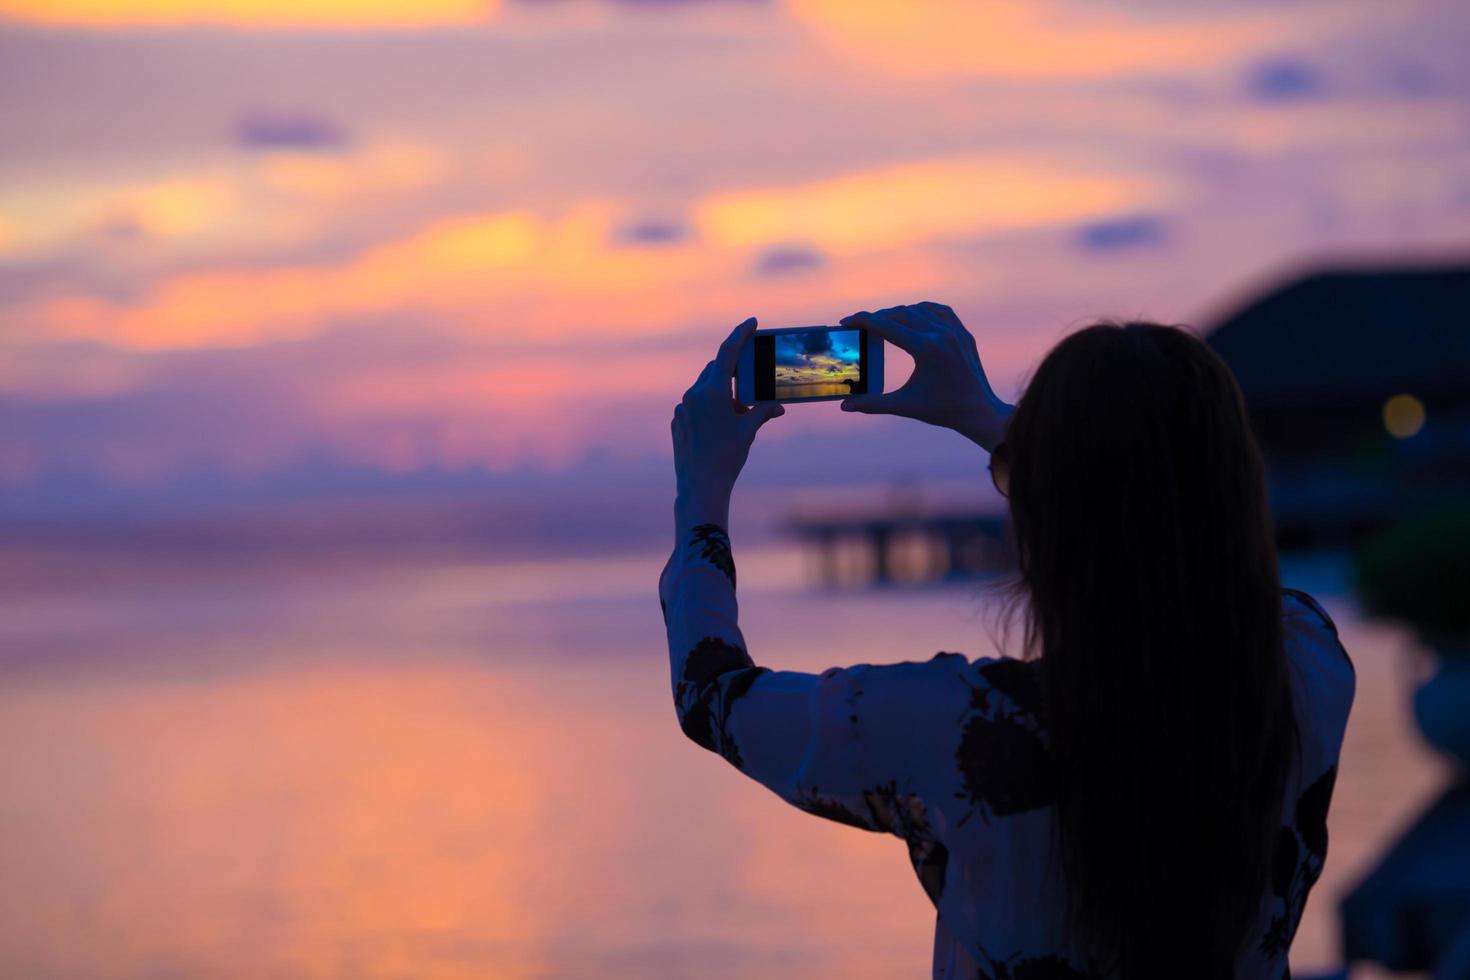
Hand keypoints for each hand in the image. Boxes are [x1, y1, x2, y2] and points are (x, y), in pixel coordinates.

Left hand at [671, 317, 784, 527]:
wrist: (700, 487)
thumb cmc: (726, 458)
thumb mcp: (748, 431)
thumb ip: (763, 412)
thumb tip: (777, 406)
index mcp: (712, 392)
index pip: (727, 353)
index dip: (739, 334)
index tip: (751, 322)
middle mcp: (693, 395)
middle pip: (716, 370)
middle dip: (735, 372)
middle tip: (752, 378)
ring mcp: (682, 408)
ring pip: (706, 388)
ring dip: (723, 392)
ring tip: (739, 412)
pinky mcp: (677, 421)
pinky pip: (696, 405)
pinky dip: (711, 407)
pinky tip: (722, 425)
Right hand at [839, 302, 1012, 451]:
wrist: (979, 412)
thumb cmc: (942, 410)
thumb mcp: (904, 406)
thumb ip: (872, 404)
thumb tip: (844, 406)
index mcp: (926, 349)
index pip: (885, 326)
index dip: (862, 321)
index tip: (846, 321)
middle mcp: (941, 334)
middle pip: (900, 313)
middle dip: (877, 317)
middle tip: (860, 325)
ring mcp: (955, 331)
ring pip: (919, 310)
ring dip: (899, 313)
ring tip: (884, 323)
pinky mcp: (963, 333)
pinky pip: (940, 311)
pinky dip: (922, 310)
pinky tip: (914, 316)